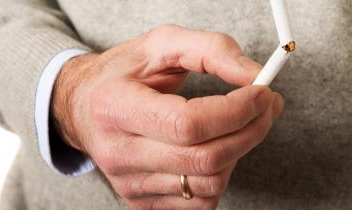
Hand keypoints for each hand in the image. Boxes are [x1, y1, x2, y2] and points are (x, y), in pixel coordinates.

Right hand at [51, 24, 283, 209]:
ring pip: (208, 185)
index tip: (262, 94)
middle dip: (251, 131)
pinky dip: (220, 174)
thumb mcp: (162, 44)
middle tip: (267, 107)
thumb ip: (212, 50)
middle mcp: (118, 153)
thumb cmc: (124, 74)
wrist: (84, 107)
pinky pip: (200, 202)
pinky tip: (215, 148)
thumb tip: (254, 76)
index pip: (187, 124)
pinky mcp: (140, 201)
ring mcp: (128, 183)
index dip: (235, 111)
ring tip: (238, 125)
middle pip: (204, 159)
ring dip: (239, 152)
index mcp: (117, 108)